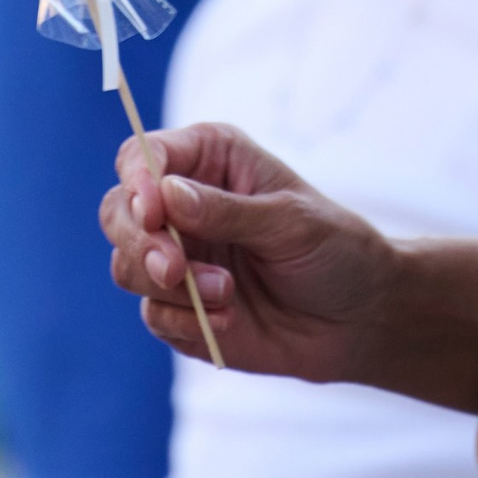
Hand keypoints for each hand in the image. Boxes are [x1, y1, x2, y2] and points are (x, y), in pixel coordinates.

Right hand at [102, 120, 404, 379]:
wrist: (359, 319)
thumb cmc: (334, 250)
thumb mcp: (290, 220)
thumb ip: (227, 210)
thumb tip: (165, 194)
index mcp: (210, 160)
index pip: (144, 156)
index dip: (137, 181)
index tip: (152, 211)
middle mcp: (183, 205)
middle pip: (118, 211)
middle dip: (140, 242)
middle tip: (175, 268)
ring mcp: (179, 258)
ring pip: (127, 265)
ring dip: (170, 286)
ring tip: (225, 294)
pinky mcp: (180, 308)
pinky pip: (153, 314)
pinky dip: (184, 321)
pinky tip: (229, 320)